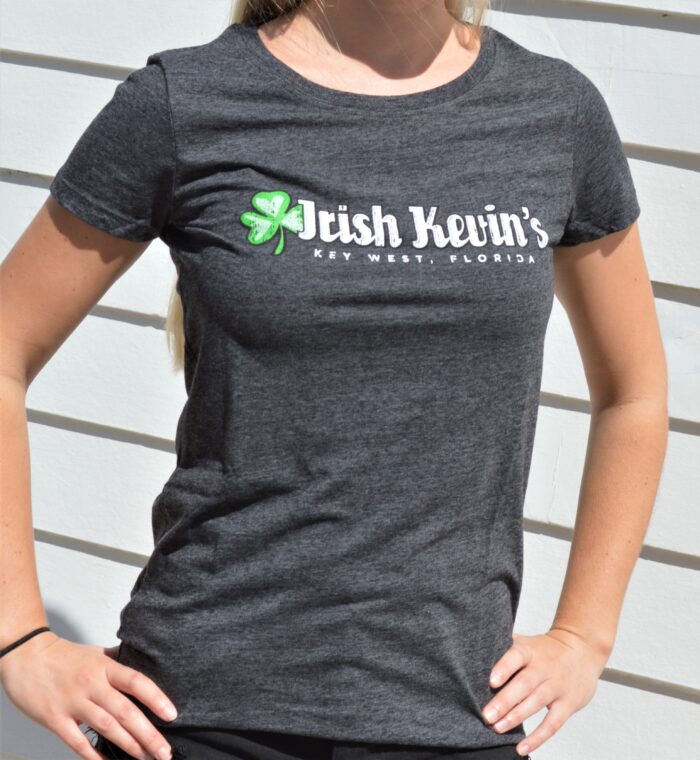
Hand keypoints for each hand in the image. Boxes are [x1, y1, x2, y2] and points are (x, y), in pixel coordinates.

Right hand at [0, 632, 177, 759]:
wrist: (27, 657)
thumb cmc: (65, 656)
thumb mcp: (97, 653)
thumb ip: (119, 661)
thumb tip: (145, 665)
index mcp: (105, 667)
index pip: (137, 682)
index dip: (156, 698)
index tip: (171, 715)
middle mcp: (92, 684)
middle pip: (125, 711)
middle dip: (147, 734)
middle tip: (165, 751)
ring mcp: (73, 702)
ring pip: (106, 727)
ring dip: (129, 746)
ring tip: (146, 758)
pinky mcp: (55, 718)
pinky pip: (77, 741)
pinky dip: (93, 755)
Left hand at [481, 628, 609, 755]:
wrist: (582, 649)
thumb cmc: (545, 649)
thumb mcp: (527, 643)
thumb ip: (504, 647)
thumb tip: (473, 654)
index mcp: (530, 650)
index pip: (516, 656)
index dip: (504, 668)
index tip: (491, 681)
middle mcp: (544, 667)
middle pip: (524, 684)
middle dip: (504, 701)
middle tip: (487, 715)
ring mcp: (557, 686)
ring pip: (536, 702)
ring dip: (516, 717)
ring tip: (497, 728)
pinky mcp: (568, 704)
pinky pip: (552, 723)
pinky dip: (537, 737)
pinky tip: (521, 747)